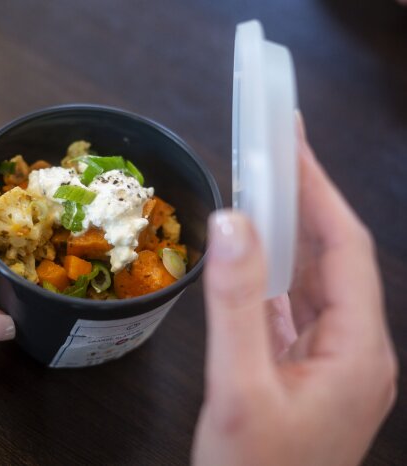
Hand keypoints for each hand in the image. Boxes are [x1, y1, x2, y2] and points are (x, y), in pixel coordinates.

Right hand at [193, 116, 396, 464]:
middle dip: (306, 201)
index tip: (292, 140)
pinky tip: (254, 259)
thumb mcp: (239, 388)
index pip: (344, 247)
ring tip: (262, 191)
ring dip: (290, 236)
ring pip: (315, 282)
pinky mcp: (308, 374)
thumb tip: (233, 221)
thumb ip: (235, 304)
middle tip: (275, 149)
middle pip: (334, 259)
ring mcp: (334, 364)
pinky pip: (296, 309)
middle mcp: (356, 350)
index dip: (318, 189)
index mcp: (357, 349)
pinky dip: (275, 276)